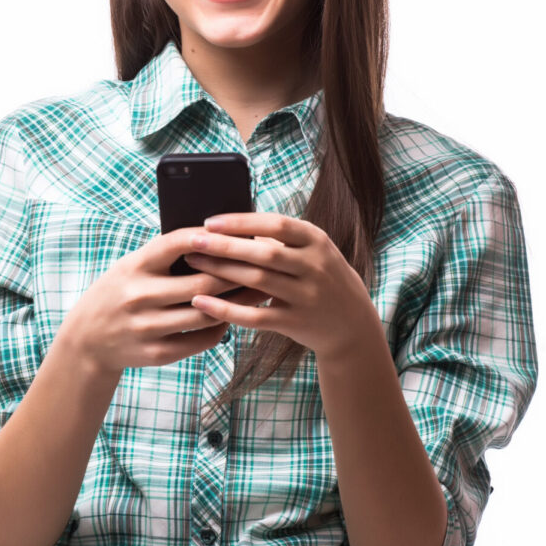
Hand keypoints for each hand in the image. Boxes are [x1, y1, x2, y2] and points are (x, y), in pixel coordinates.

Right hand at [56, 226, 268, 377]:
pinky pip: (200, 340)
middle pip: (202, 282)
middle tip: (264, 265)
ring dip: (236, 303)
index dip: (210, 236)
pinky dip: (220, 328)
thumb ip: (164, 255)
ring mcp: (147, 327)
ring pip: (206, 313)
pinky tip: (232, 317)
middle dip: (237, 273)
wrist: (87, 340)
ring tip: (257, 291)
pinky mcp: (156, 353)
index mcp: (134, 266)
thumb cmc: (119, 293)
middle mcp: (139, 295)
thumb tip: (215, 235)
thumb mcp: (131, 267)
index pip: (177, 243)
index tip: (237, 231)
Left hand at [182, 213, 381, 360]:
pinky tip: (201, 303)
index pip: (276, 224)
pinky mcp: (296, 322)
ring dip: (221, 272)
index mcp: (317, 241)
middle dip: (225, 245)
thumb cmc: (321, 278)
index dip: (241, 222)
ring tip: (193, 264)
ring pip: (258, 281)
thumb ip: (279, 239)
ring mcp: (307, 296)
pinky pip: (255, 316)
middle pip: (264, 252)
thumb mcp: (312, 251)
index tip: (210, 221)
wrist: (352, 324)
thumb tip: (230, 224)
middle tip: (193, 241)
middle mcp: (315, 266)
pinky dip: (226, 310)